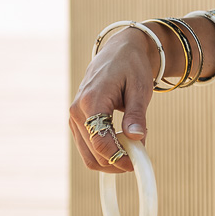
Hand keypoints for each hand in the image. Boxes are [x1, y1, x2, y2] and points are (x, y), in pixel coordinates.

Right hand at [69, 27, 157, 173]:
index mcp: (91, 100)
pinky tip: (123, 144)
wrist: (118, 52)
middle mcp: (77, 111)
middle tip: (139, 157)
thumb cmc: (131, 67)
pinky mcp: (77, 122)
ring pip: (89, 156)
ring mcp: (74, 118)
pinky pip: (88, 148)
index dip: (119, 158)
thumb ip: (137, 114)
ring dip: (111, 160)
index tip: (137, 163)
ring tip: (133, 150)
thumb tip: (137, 138)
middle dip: (117, 161)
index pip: (101, 141)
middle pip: (94, 153)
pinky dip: (105, 153)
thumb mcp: (140, 88)